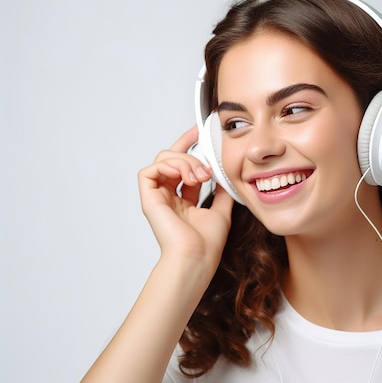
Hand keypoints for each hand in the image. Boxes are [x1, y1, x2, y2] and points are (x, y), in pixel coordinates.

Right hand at [138, 126, 233, 265]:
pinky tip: (187, 176)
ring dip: (184, 161)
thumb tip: (225, 174)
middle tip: (205, 148)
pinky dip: (169, 166)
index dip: (190, 146)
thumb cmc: (207, 243)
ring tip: (201, 175)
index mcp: (184, 199)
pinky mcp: (149, 199)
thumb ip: (221, 191)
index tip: (201, 132)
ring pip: (162, 160)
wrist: (197, 257)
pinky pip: (149, 171)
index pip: (183, 166)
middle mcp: (169, 196)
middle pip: (170, 157)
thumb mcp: (221, 209)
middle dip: (187, 145)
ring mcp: (158, 197)